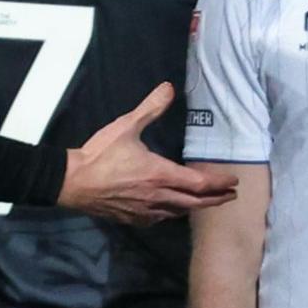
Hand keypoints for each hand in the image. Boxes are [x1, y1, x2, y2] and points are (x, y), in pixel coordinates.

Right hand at [60, 84, 235, 223]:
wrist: (72, 182)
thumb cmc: (100, 155)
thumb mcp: (126, 126)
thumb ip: (150, 108)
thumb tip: (169, 88)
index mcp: (161, 175)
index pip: (201, 183)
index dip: (220, 183)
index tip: (234, 181)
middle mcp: (159, 197)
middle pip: (195, 203)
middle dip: (216, 199)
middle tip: (230, 196)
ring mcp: (146, 211)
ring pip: (179, 212)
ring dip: (195, 207)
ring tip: (205, 202)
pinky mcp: (133, 219)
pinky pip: (160, 219)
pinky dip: (172, 213)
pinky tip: (172, 210)